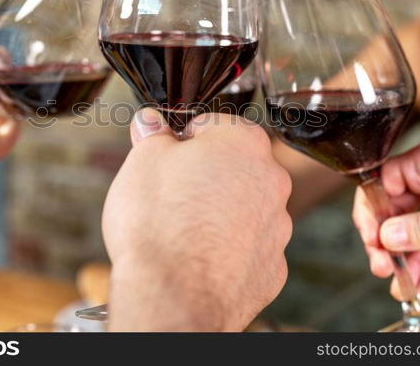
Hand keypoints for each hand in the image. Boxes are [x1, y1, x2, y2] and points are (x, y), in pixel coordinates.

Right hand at [103, 109, 292, 330]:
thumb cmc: (158, 224)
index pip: (213, 126)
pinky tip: (199, 257)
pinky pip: (248, 247)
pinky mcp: (272, 267)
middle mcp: (271, 180)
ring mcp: (277, 227)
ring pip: (244, 208)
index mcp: (243, 142)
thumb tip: (152, 123)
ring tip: (183, 230)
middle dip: (206, 175)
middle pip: (234, 167)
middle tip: (172, 194)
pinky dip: (228, 249)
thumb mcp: (143, 162)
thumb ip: (153, 136)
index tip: (169, 156)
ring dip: (220, 212)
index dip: (185, 140)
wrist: (174, 296)